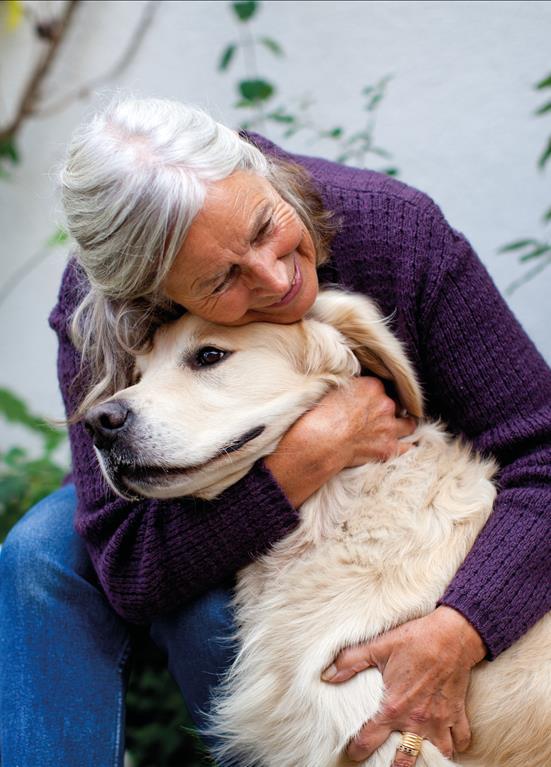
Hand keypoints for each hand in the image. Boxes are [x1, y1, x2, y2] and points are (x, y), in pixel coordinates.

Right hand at [265, 377, 416, 506]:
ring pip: (408, 424)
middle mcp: (385, 404)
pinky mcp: (388, 448)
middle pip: (395, 404)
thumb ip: (350, 386)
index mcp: (372, 386)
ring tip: (395, 429)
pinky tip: (402, 445)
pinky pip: (407, 447)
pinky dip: (405, 446)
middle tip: (376, 416)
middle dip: (387, 410)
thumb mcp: (332, 389)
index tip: (369, 401)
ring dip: (402, 425)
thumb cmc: (319, 415)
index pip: (382, 386)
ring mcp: (389, 427)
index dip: (376, 394)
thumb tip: (352, 385)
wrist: (320, 442)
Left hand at [321, 606, 486, 764]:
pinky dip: (455, 745)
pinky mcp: (458, 715)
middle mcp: (417, 720)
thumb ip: (350, 661)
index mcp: (394, 707)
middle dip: (394, 765)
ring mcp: (440, 721)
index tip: (353, 753)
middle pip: (405, 760)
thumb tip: (327, 675)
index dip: (357, 750)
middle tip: (386, 761)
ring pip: (438, 755)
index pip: (369, 741)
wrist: (453, 634)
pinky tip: (446, 742)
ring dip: (428, 757)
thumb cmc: (415, 638)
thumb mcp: (378, 645)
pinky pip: (461, 742)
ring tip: (417, 755)